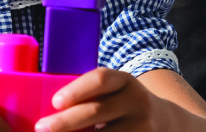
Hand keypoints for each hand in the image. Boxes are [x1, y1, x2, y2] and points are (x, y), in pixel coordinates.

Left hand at [28, 68, 173, 131]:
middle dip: (66, 122)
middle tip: (41, 128)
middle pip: (97, 111)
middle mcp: (138, 101)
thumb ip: (87, 95)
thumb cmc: (120, 104)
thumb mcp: (113, 92)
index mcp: (124, 81)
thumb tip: (44, 107)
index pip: (101, 79)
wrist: (164, 120)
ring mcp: (144, 126)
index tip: (55, 102)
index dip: (77, 90)